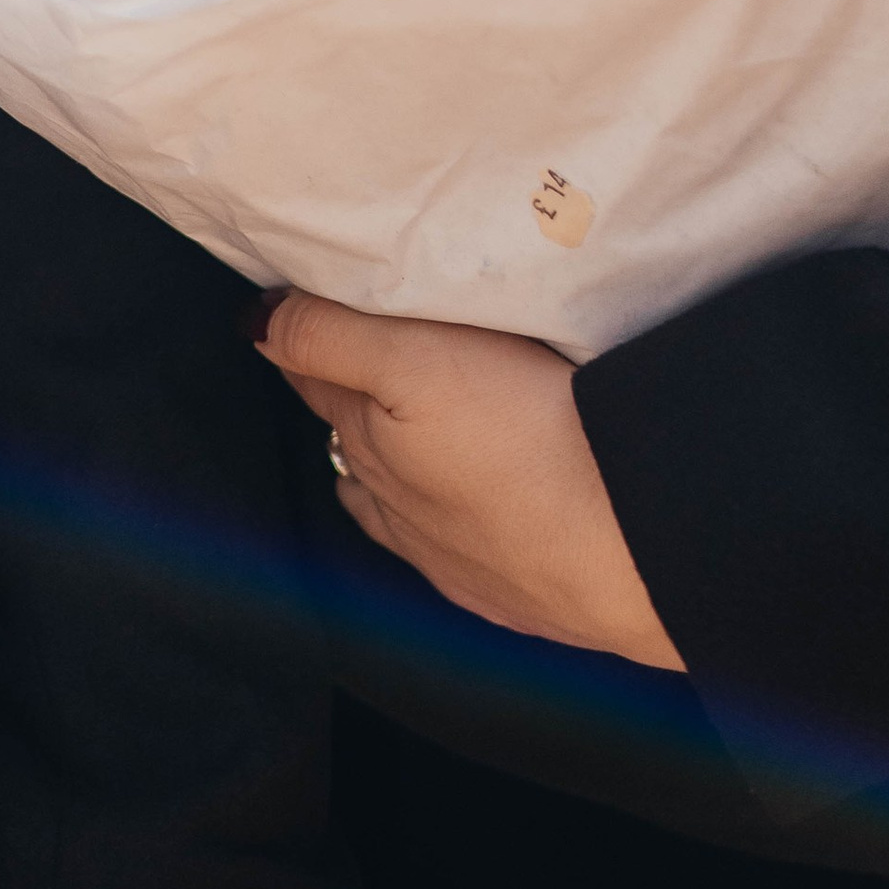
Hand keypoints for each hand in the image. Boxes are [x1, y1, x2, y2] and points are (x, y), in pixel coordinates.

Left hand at [258, 291, 681, 668]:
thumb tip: (256, 325)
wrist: (632, 554)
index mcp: (367, 440)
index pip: (316, 374)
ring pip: (397, 499)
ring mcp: (452, 556)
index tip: (306, 299)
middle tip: (372, 342)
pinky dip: (451, 519)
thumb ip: (332, 340)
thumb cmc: (528, 441)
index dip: (310, 333)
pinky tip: (470, 507)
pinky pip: (458, 548)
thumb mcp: (416, 361)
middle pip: (352, 434)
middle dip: (351, 392)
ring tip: (414, 423)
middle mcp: (396, 506)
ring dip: (397, 461)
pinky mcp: (510, 588)